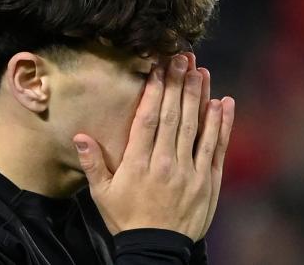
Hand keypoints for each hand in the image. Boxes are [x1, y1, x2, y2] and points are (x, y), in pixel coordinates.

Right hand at [73, 54, 234, 241]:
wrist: (156, 251)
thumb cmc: (127, 219)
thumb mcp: (102, 194)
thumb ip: (93, 163)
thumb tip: (80, 135)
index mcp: (138, 163)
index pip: (147, 119)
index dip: (154, 91)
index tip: (157, 67)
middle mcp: (166, 163)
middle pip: (173, 116)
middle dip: (178, 84)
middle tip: (183, 57)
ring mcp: (190, 171)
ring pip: (196, 127)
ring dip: (199, 97)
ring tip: (201, 71)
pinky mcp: (207, 180)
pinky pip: (216, 148)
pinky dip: (221, 125)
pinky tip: (223, 103)